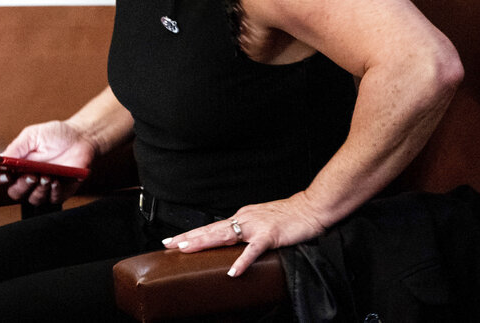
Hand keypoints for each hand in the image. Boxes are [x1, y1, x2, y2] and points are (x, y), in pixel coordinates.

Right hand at [0, 120, 95, 205]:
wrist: (80, 138)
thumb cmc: (56, 135)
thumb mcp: (33, 135)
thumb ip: (17, 147)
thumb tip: (0, 159)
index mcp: (16, 164)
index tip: (6, 174)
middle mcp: (26, 178)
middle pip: (14, 192)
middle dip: (21, 186)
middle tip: (30, 175)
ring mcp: (42, 187)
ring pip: (32, 199)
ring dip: (38, 189)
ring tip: (47, 175)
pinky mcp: (58, 192)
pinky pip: (52, 199)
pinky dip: (53, 191)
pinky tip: (57, 180)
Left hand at [162, 191, 326, 276]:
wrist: (311, 208)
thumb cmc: (290, 217)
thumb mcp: (263, 222)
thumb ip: (249, 231)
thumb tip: (235, 244)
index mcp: (242, 217)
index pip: (212, 227)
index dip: (192, 234)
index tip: (174, 240)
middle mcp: (244, 219)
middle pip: (211, 229)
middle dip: (188, 237)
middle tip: (168, 244)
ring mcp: (256, 226)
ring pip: (224, 235)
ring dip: (203, 243)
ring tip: (185, 250)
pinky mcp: (270, 236)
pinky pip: (253, 250)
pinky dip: (242, 261)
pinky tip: (233, 271)